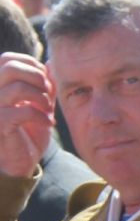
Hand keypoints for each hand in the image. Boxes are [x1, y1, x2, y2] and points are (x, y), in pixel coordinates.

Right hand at [0, 52, 56, 177]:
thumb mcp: (41, 104)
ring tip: (48, 110)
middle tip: (48, 94)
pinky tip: (48, 123)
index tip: (46, 83)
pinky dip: (41, 116)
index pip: (8, 59)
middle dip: (37, 78)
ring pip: (16, 87)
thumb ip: (45, 85)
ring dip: (41, 98)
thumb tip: (49, 63)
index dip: (32, 65)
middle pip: (10, 67)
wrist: (21, 161)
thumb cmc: (29, 131)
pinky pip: (22, 111)